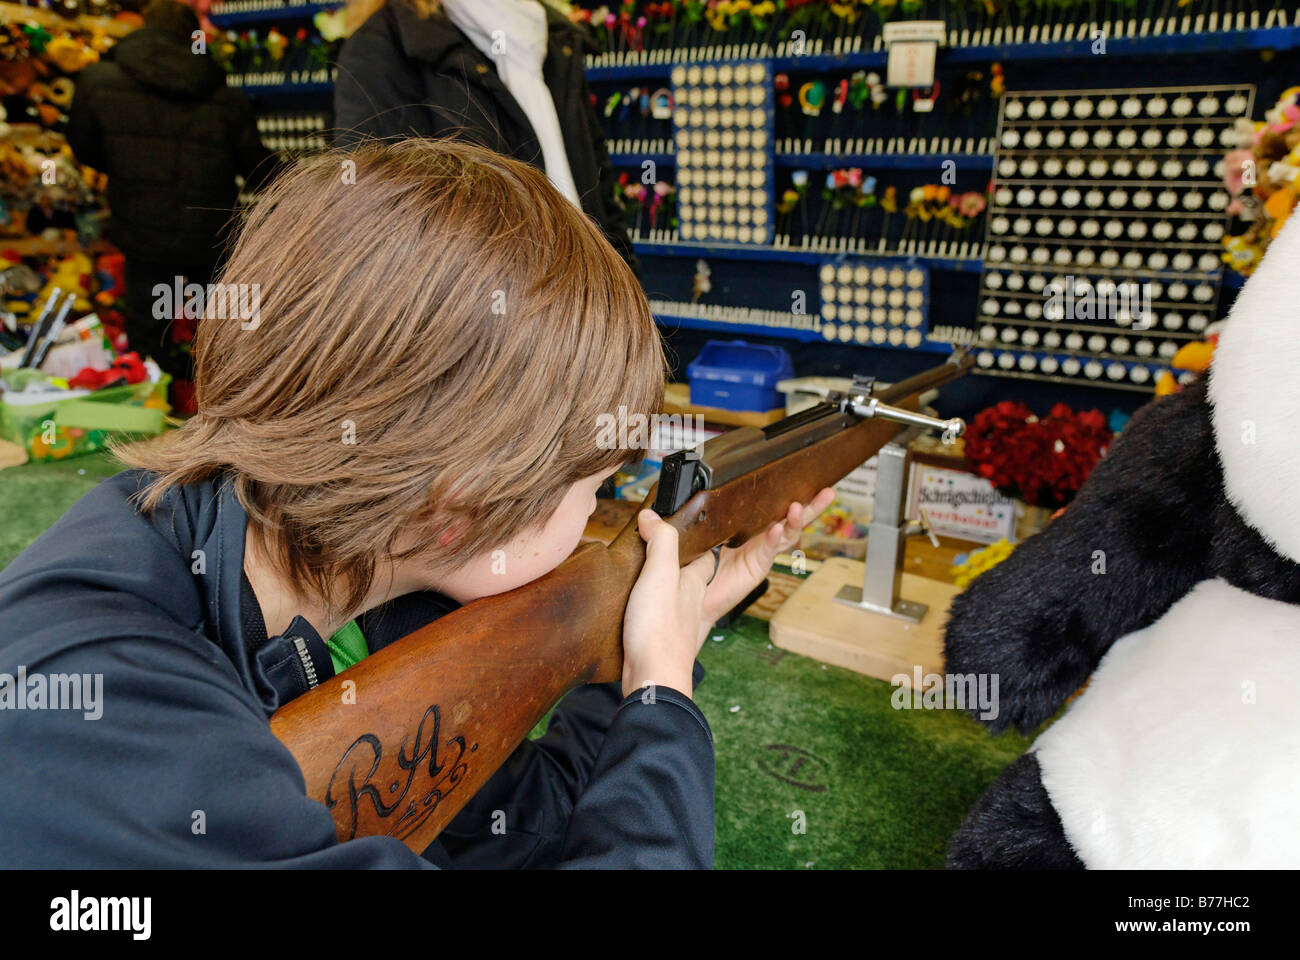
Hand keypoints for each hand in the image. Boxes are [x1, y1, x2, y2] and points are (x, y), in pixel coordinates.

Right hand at [621, 509, 715, 698]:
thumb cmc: (661, 629)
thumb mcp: (661, 574)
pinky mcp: (656, 638)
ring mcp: (673, 622)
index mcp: (695, 584)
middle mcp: (689, 603)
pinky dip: (646, 604)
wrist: (652, 678)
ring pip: (671, 595)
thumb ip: (661, 541)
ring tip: (641, 567)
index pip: (706, 555)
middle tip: (657, 542)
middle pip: (688, 575)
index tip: (688, 525)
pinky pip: (654, 614)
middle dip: (677, 560)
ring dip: (660, 582)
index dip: (700, 539)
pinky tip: (633, 603)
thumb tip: (652, 514)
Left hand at [698, 488, 835, 639]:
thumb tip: (715, 495)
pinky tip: (778, 528)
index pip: (773, 506)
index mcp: (750, 526)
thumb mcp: (708, 532)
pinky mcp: (757, 566)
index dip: (788, 493)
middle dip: (811, 505)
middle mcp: (760, 538)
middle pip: (791, 518)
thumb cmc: (702, 563)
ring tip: (798, 507)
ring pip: (787, 533)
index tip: (802, 478)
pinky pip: (769, 549)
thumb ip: (717, 517)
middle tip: (827, 492)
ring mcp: (762, 552)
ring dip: (795, 520)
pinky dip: (773, 538)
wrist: (698, 595)